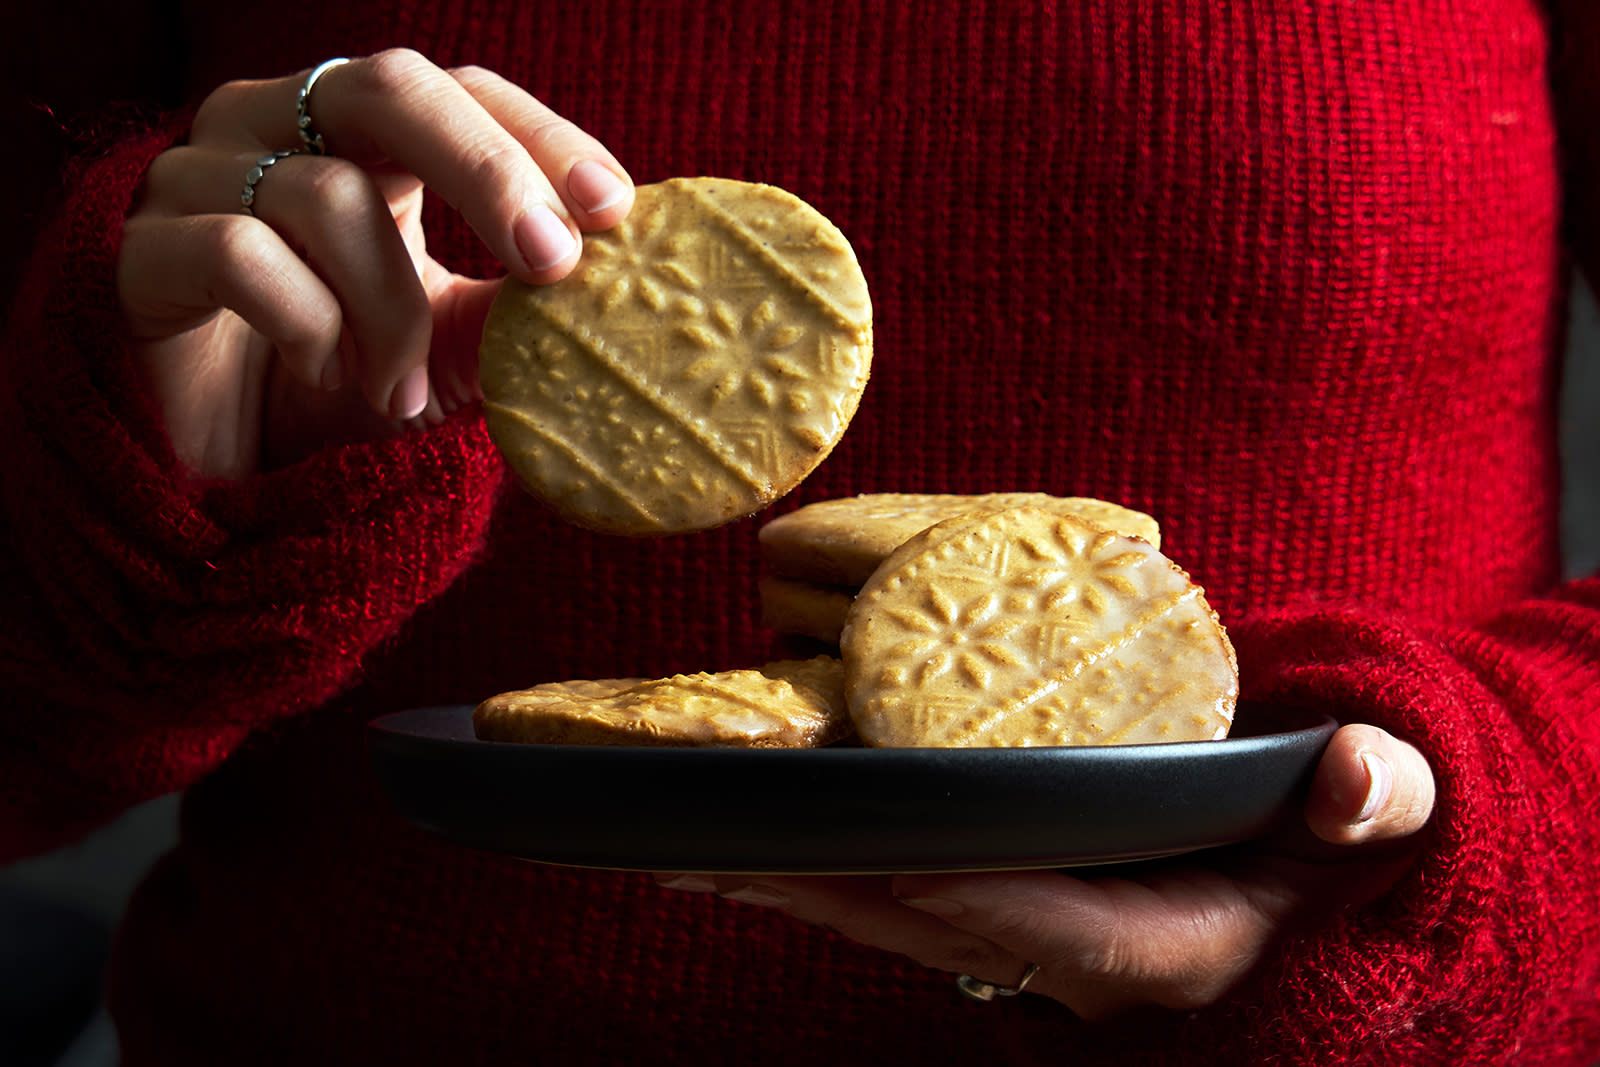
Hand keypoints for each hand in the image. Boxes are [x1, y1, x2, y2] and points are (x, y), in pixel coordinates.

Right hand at [117, 49, 633, 479]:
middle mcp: (274, 127)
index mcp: (357, 137)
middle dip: (488, 172)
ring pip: (326, 196)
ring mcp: (197, 177)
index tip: (614, 209)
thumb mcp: (444, 349)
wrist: (211, 473)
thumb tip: (599, 292)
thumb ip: (505, 314)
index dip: (538, 136)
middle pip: (388, 89)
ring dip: (390, 311)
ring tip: (400, 393)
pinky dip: (309, 325)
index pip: (457, 92)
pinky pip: (242, 252)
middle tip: (552, 263)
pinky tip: (326, 375)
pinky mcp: (141, 249)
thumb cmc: (336, 389)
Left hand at [654, 723, 1435, 1018]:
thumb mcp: (1372, 815)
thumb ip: (1372, 801)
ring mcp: (1031, 936)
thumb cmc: (1327, 831)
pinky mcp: (995, 904)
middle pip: (941, 929)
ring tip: (690, 842)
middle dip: (835, 892)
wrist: (1305, 859)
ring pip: (897, 917)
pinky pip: (891, 896)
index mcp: (1172, 945)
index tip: (903, 860)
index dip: (986, 902)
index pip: (1068, 936)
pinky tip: (738, 843)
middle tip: (718, 849)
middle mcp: (1083, 958)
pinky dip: (818, 870)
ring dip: (798, 882)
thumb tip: (1366, 775)